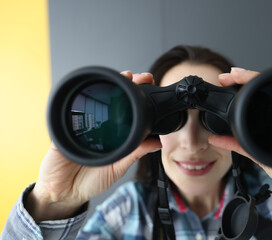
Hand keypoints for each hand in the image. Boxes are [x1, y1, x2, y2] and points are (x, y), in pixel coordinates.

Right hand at [26, 72, 161, 220]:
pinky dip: (80, 101)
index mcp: (113, 134)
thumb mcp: (119, 167)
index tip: (149, 87)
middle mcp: (98, 126)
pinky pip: (70, 114)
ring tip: (125, 77)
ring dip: (110, 86)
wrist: (65, 193)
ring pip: (95, 100)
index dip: (137, 98)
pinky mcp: (64, 130)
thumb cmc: (92, 180)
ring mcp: (81, 125)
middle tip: (139, 77)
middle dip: (127, 85)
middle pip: (112, 100)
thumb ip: (136, 153)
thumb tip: (158, 142)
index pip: (127, 111)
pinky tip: (94, 90)